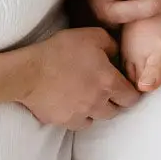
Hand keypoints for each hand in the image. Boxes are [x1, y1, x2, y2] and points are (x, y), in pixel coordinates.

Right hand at [20, 27, 139, 128]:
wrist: (29, 72)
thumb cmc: (60, 50)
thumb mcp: (92, 36)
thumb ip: (112, 45)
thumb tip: (117, 54)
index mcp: (109, 82)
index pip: (131, 98)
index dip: (130, 92)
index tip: (125, 87)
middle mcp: (98, 103)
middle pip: (116, 111)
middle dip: (114, 101)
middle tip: (105, 90)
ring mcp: (81, 115)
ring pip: (98, 119)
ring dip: (97, 110)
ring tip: (88, 97)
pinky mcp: (64, 122)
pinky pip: (79, 123)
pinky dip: (79, 116)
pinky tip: (73, 104)